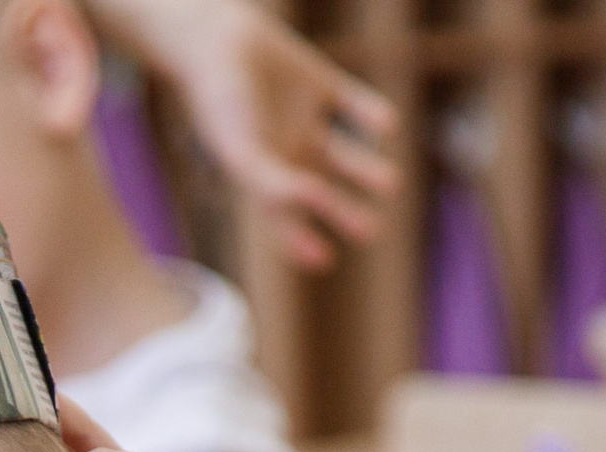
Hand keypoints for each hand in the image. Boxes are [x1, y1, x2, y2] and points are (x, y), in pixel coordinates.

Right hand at [93, 0, 397, 269]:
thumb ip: (272, 185)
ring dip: (365, 171)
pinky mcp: (317, 82)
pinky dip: (370, 113)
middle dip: (344, 212)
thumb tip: (314, 206)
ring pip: (339, 153)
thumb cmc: (221, 102)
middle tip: (369, 231)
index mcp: (260, 173)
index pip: (282, 216)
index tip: (323, 260)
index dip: (300, 241)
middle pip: (319, 189)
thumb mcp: (242, 151)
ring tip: (389, 184)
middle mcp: (283, 148)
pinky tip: (386, 124)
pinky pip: (350, 103)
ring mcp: (300, 116)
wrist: (215, 38)